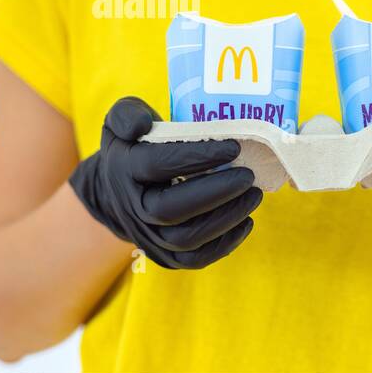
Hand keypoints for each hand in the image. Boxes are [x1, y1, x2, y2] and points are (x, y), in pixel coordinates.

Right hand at [69, 97, 261, 268]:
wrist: (117, 191)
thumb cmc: (134, 147)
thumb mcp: (122, 120)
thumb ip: (129, 113)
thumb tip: (142, 124)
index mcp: (124, 170)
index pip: (158, 164)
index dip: (196, 156)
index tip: (233, 147)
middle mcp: (133, 208)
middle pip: (171, 210)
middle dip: (216, 193)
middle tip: (249, 177)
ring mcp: (149, 237)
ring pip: (187, 238)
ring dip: (226, 218)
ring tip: (254, 195)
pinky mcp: (166, 257)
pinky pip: (196, 259)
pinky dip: (225, 243)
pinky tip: (246, 221)